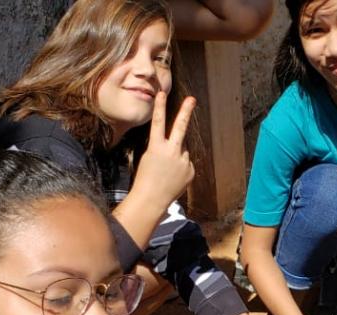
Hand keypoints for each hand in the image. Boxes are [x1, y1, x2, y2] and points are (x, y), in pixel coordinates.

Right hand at [132, 93, 195, 208]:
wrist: (152, 199)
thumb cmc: (145, 179)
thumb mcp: (149, 158)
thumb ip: (164, 148)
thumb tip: (178, 145)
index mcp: (156, 147)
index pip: (158, 122)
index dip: (160, 107)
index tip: (162, 94)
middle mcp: (172, 152)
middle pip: (180, 127)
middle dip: (186, 112)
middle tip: (192, 99)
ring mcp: (183, 161)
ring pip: (182, 151)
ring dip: (177, 156)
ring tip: (167, 171)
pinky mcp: (190, 171)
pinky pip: (187, 164)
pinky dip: (181, 168)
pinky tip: (173, 177)